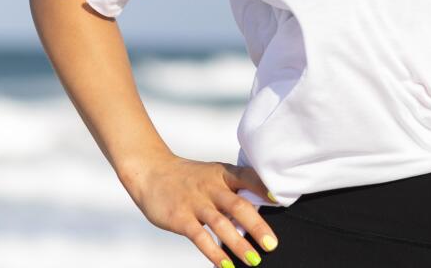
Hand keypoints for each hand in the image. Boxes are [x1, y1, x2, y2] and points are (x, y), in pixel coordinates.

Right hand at [126, 153, 279, 266]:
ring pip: (222, 224)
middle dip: (258, 227)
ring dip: (240, 244)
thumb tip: (256, 215)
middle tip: (272, 244)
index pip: (248, 177)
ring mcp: (196, 203)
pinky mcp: (180, 218)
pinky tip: (226, 264)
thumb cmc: (189, 178)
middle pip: (239, 206)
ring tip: (254, 259)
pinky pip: (200, 238)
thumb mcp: (213, 175)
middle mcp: (212, 187)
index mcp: (223, 173)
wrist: (151, 172)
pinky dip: (214, 252)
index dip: (264, 187)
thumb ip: (232, 191)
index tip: (279, 200)